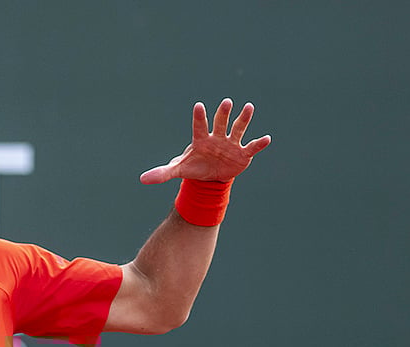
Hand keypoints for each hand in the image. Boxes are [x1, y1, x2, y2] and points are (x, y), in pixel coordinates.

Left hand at [140, 99, 271, 183]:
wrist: (211, 177)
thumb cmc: (194, 167)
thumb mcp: (178, 171)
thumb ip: (162, 173)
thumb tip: (142, 179)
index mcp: (201, 140)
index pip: (199, 126)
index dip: (199, 117)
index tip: (198, 106)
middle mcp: (217, 138)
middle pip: (220, 123)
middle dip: (223, 114)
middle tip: (226, 102)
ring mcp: (231, 144)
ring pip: (237, 129)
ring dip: (243, 119)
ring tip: (249, 107)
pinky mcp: (243, 153)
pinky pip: (252, 147)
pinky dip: (259, 144)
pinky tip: (267, 139)